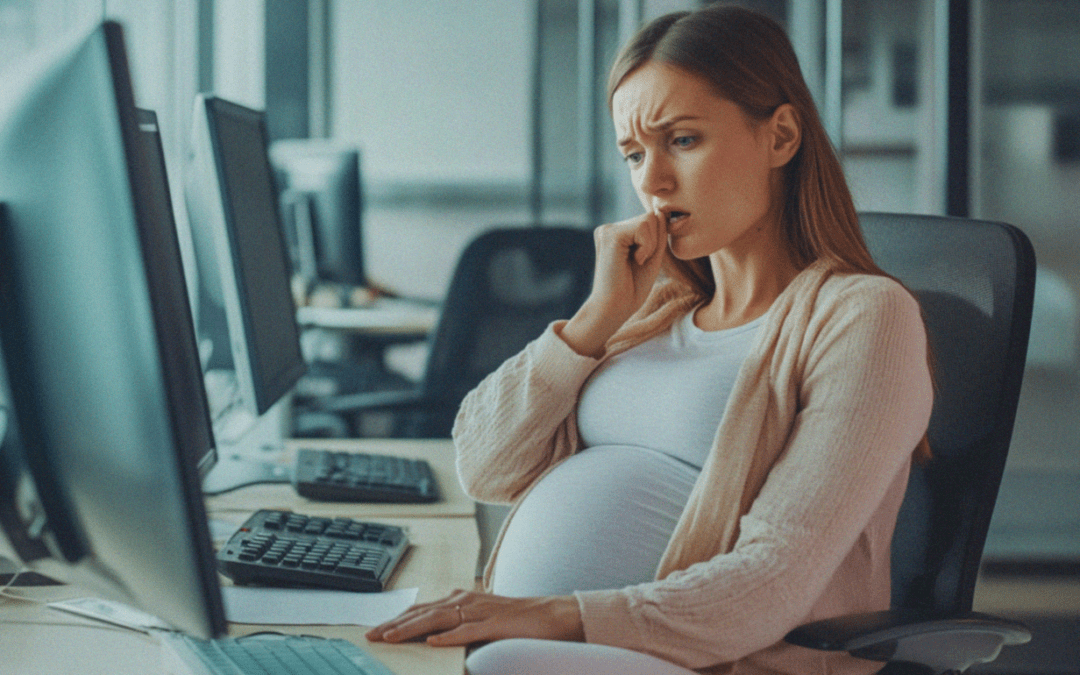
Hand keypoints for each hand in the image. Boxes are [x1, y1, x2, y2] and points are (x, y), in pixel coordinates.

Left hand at [365, 589, 583, 646]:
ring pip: (439, 619)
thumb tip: (431, 637)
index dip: (397, 619)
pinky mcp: (496, 624)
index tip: (375, 629)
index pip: (421, 609)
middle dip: (394, 624)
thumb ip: (457, 624)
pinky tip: (434, 642)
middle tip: (371, 635)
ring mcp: (481, 611)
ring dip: (412, 628)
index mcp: (461, 599)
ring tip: (391, 638)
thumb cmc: (516, 620)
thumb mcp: (480, 620)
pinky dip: (450, 636)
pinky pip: (469, 631)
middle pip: (423, 612)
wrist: (552, 614)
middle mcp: (467, 601)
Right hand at [561, 212, 666, 356]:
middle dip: (655, 242)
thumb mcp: (652, 254)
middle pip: (652, 217)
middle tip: (639, 262)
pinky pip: (644, 227)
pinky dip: (646, 247)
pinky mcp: (610, 234)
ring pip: (650, 219)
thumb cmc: (633, 287)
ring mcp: (608, 229)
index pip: (652, 220)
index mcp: (619, 233)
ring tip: (635, 262)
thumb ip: (658, 232)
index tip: (641, 262)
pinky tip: (633, 260)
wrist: (616, 307)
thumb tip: (661, 210)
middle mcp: (611, 228)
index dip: (656, 242)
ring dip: (651, 245)